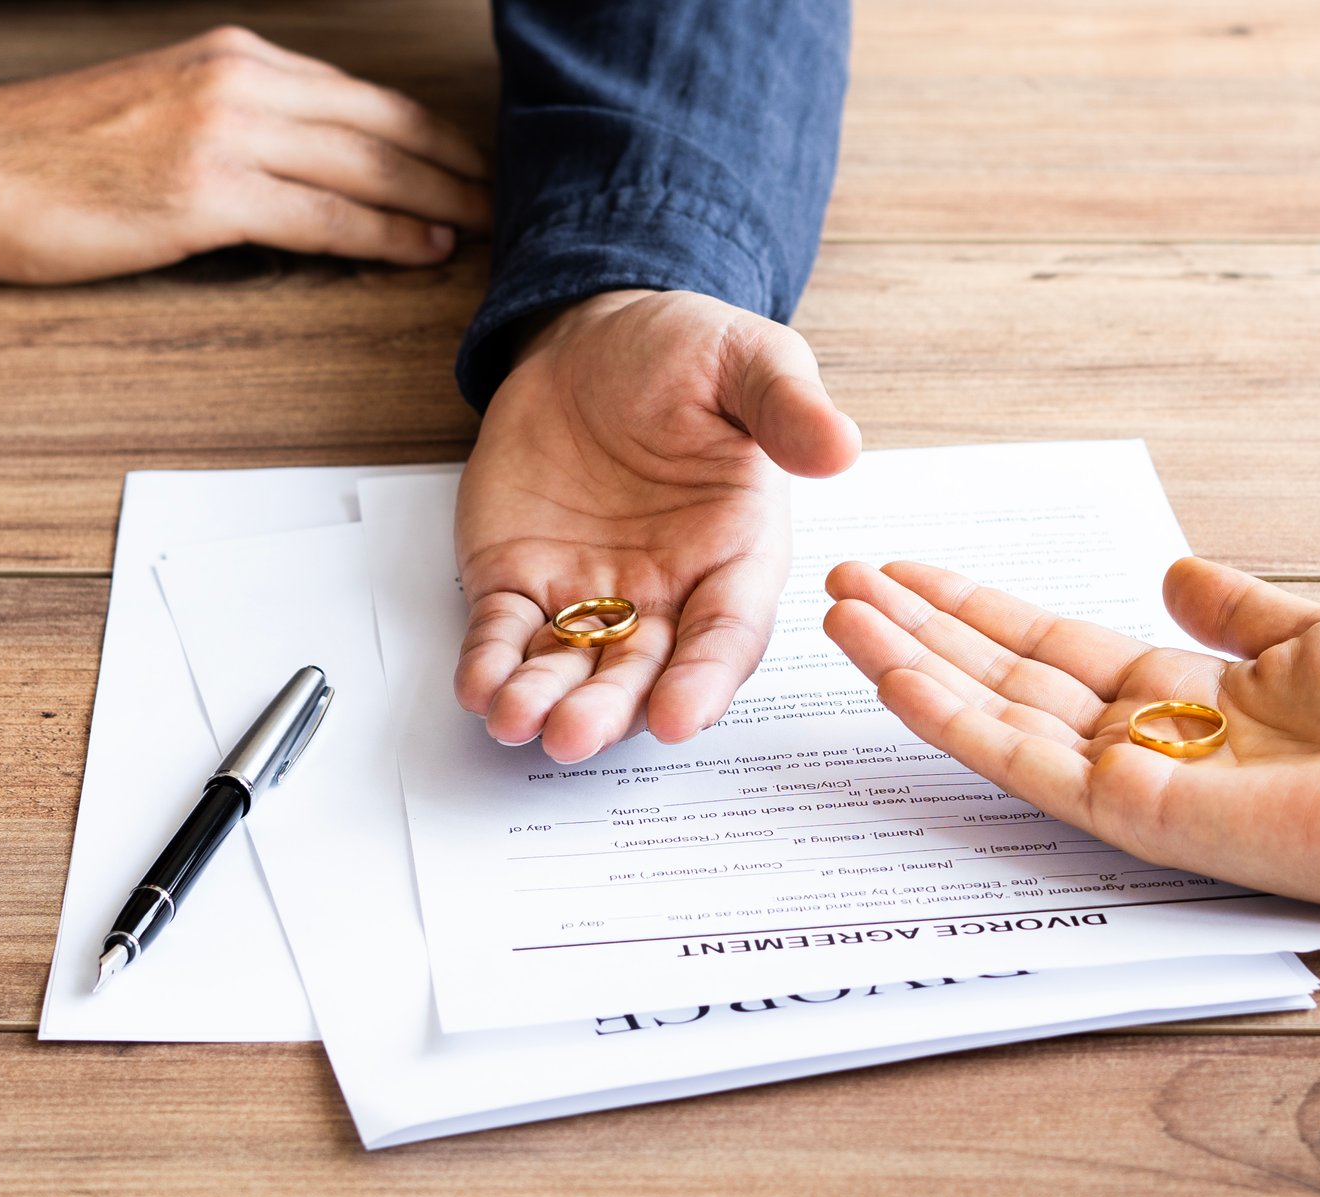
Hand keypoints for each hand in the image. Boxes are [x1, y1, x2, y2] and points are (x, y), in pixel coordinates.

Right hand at [0, 26, 487, 281]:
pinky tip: (427, 248)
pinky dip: (387, 234)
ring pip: (370, 168)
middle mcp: (241, 82)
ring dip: (443, 201)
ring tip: (491, 231)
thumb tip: (316, 162)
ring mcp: (225, 135)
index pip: (366, 96)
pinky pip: (325, 217)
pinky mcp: (206, 194)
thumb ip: (243, 121)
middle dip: (459, 166)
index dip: (436, 135)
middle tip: (513, 203)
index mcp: (236, 58)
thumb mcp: (164, 107)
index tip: (480, 166)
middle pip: (387, 126)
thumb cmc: (53, 151)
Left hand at [455, 289, 859, 761]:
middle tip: (575, 734)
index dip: (705, 682)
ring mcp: (591, 593)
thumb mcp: (748, 360)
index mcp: (736, 555)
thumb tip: (842, 445)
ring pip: (572, 667)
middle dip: (610, 709)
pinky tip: (477, 686)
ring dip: (545, 700)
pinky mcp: (520, 581)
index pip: (727, 635)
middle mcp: (668, 592)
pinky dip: (489, 664)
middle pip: (644, 672)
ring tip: (514, 718)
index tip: (679, 718)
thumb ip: (789, 406)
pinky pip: (505, 633)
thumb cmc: (683, 353)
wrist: (593, 338)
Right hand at [819, 556, 1319, 915]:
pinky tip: (893, 672)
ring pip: (990, 715)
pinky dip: (950, 715)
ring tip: (839, 613)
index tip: (912, 568)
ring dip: (910, 664)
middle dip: (921, 627)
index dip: (978, 607)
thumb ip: (1235, 608)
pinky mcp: (1125, 813)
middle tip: (844, 577)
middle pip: (1001, 675)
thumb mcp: (1312, 637)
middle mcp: (1137, 740)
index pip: (1051, 647)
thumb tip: (1173, 570)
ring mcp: (1123, 779)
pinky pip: (1019, 760)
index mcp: (1178, 699)